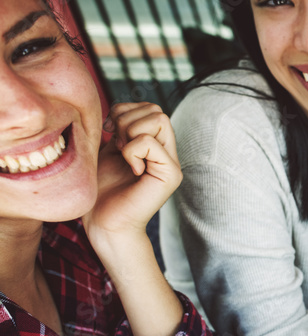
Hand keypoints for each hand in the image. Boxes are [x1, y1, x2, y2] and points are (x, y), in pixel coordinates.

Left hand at [83, 103, 181, 243]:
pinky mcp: (170, 175)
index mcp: (155, 145)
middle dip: (128, 120)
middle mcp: (168, 153)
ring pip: (159, 119)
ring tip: (124, 155)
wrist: (104, 223)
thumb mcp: (108, 149)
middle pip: (157, 110)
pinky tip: (131, 169)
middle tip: (118, 145)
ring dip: (130, 133)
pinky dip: (131, 151)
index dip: (125, 112)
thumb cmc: (102, 190)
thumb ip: (119, 128)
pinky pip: (149, 142)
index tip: (109, 133)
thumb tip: (122, 109)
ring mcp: (172, 164)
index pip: (150, 107)